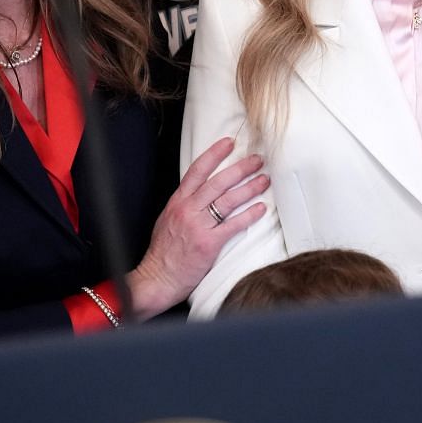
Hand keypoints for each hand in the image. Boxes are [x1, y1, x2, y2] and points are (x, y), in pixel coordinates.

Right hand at [125, 137, 267, 317]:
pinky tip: (260, 208)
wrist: (157, 278)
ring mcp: (198, 226)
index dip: (214, 154)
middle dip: (240, 168)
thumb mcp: (167, 220)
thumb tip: (201, 193)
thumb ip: (184, 205)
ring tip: (264, 180)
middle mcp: (188, 210)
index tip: (229, 143)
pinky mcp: (209, 243)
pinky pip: (233, 225)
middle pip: (218, 182)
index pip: (197, 170)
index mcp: (177, 202)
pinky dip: (248, 215)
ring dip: (249, 188)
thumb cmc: (163, 253)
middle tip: (257, 160)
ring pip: (228, 200)